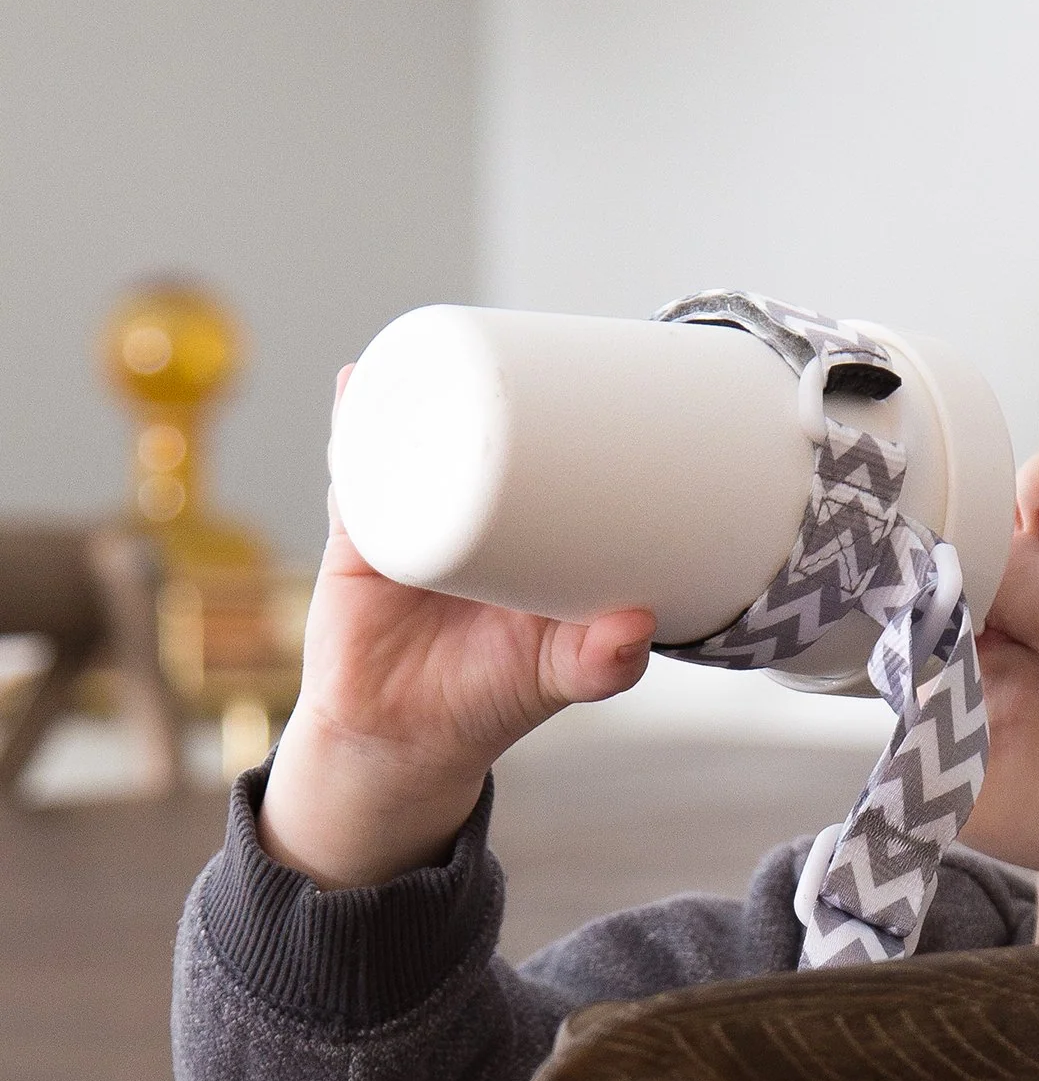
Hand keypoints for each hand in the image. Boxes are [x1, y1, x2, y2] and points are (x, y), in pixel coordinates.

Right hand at [259, 368, 655, 887]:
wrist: (402, 743)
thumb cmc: (490, 701)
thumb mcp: (557, 678)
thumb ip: (601, 662)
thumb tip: (639, 624)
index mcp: (527, 539)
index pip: (550, 462)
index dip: (571, 417)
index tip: (606, 367)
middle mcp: (472, 517)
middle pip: (483, 436)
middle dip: (499, 386)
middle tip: (532, 337)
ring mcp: (414, 518)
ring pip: (419, 439)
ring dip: (425, 387)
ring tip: (445, 342)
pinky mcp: (360, 535)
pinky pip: (357, 467)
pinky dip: (358, 423)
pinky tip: (361, 380)